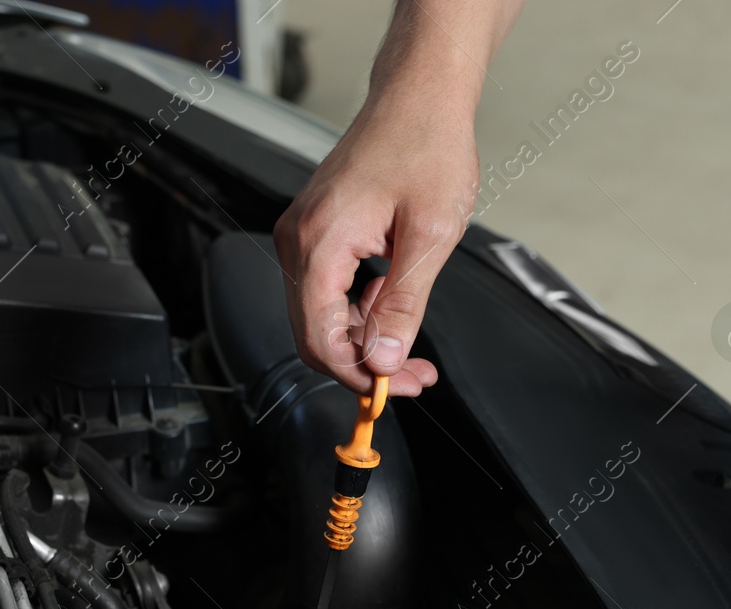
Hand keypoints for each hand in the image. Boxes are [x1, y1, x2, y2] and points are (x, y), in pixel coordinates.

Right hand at [274, 93, 475, 396]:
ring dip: (363, 339)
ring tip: (411, 344)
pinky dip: (358, 310)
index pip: (320, 339)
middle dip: (363, 363)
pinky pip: (327, 291)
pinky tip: (393, 304)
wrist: (418, 98)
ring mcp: (304, 234)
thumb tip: (382, 359)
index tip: (396, 388)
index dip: (358, 375)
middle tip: (413, 374)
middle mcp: (300, 239)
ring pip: (320, 317)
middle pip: (314, 334)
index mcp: (321, 242)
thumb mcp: (430, 237)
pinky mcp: (317, 231)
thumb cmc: (427, 147)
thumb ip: (403, 305)